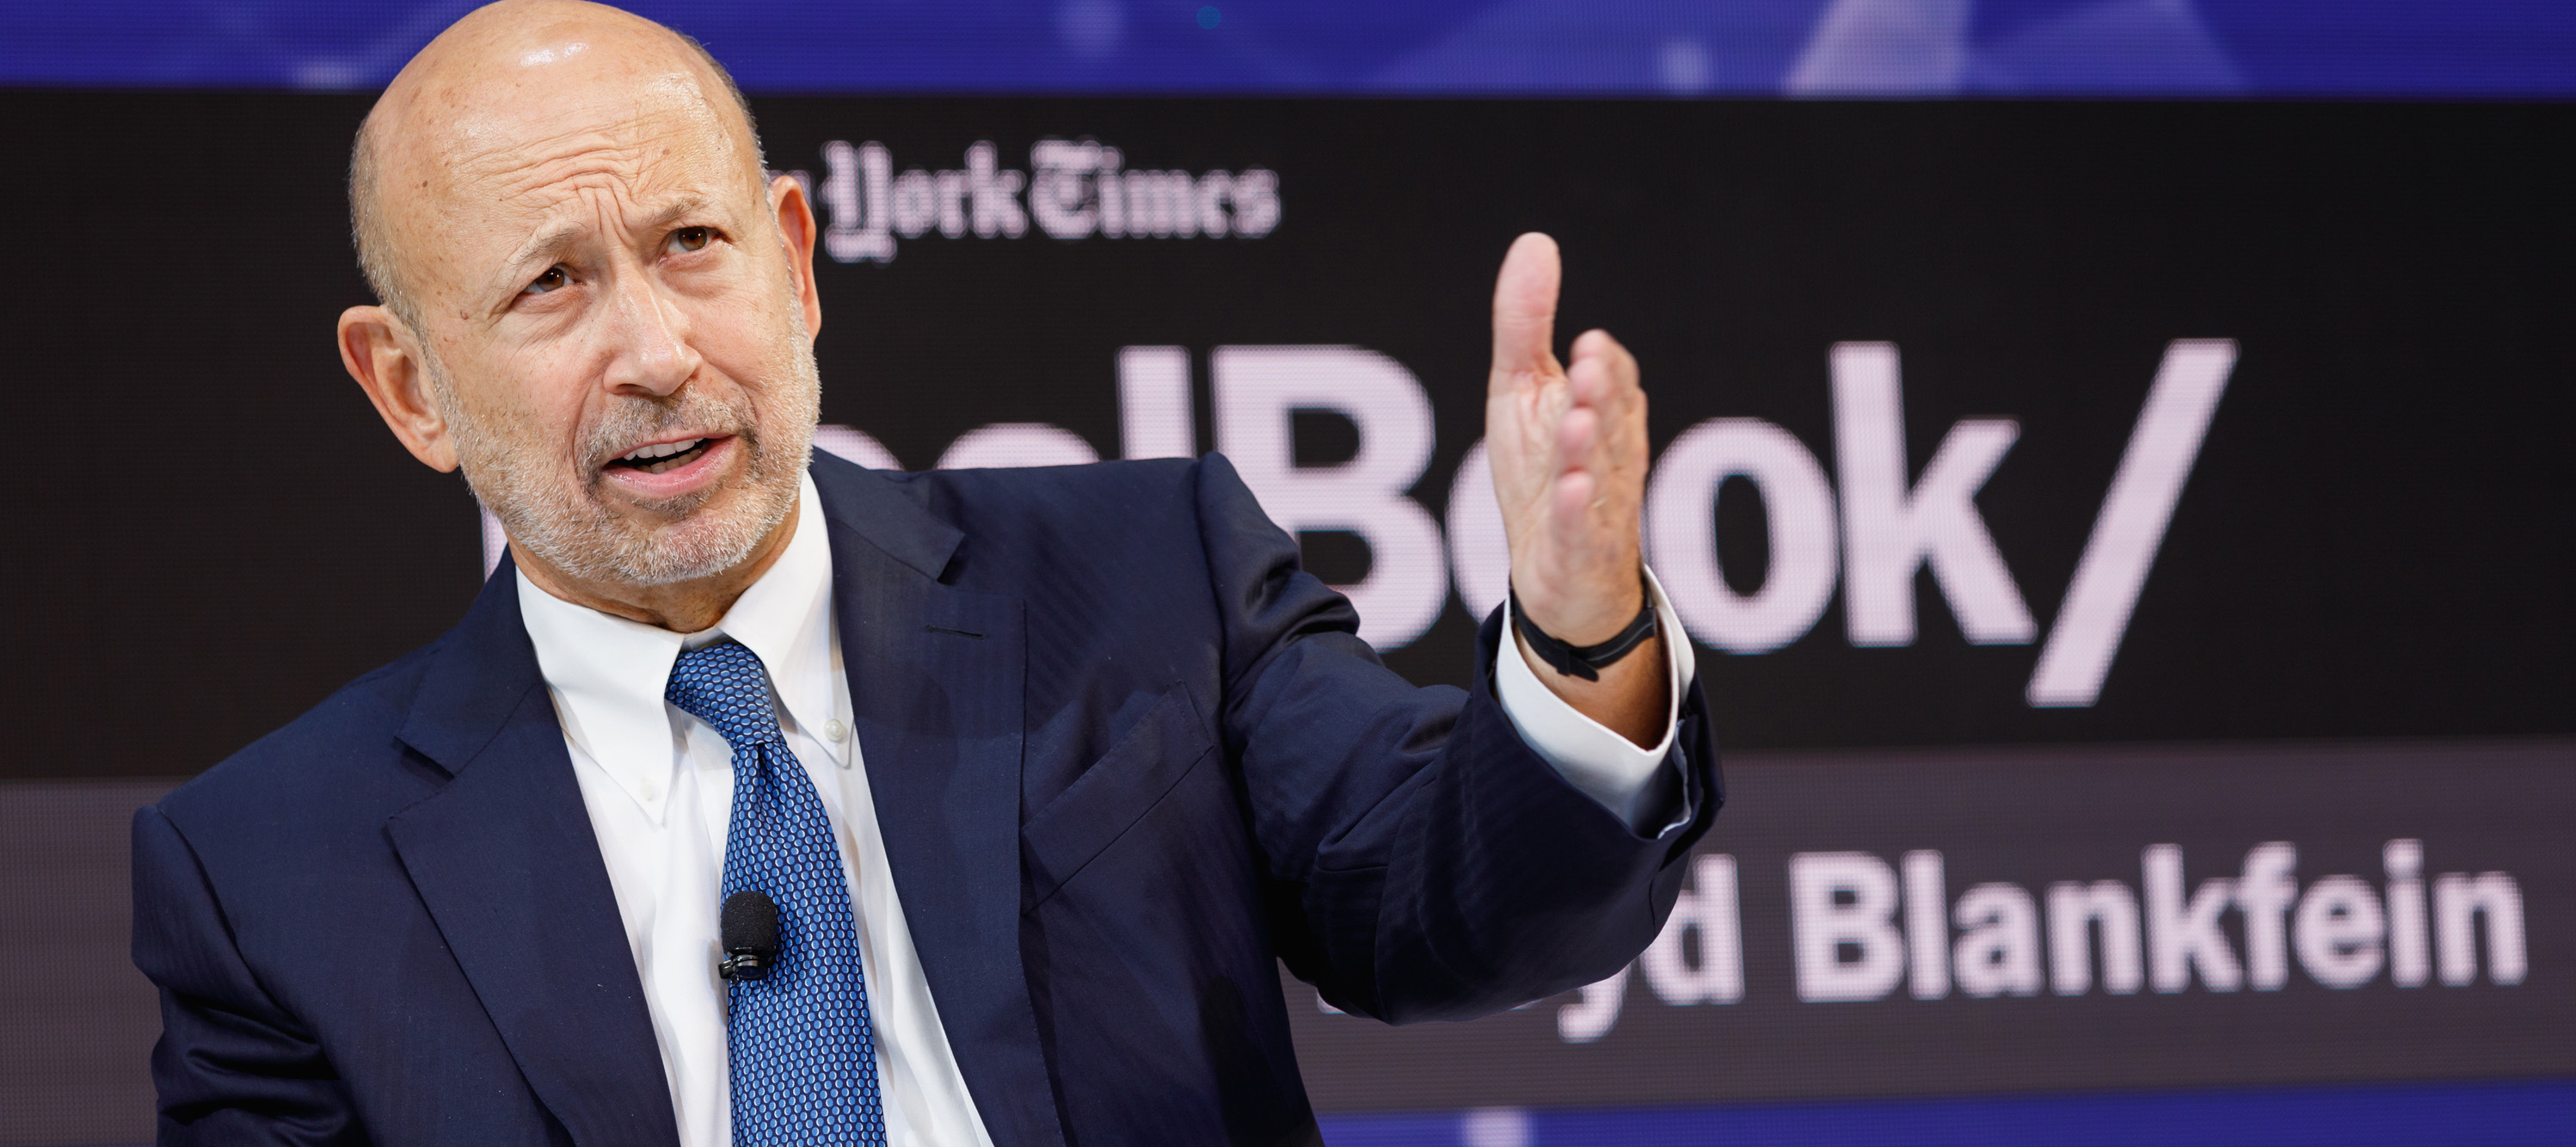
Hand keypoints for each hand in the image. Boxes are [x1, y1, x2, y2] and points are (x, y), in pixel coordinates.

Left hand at [1484, 233, 1666, 743]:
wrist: (1558, 575)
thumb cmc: (1543, 472)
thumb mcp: (1523, 393)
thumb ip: (1527, 323)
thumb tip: (1535, 241)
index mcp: (1602, 411)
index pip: (1611, 379)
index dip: (1601, 366)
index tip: (1586, 343)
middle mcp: (1611, 454)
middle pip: (1609, 418)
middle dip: (1600, 395)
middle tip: (1586, 367)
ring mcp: (1600, 504)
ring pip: (1600, 470)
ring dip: (1587, 447)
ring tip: (1574, 421)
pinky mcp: (1578, 549)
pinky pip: (1581, 528)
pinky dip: (1575, 511)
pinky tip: (1569, 491)